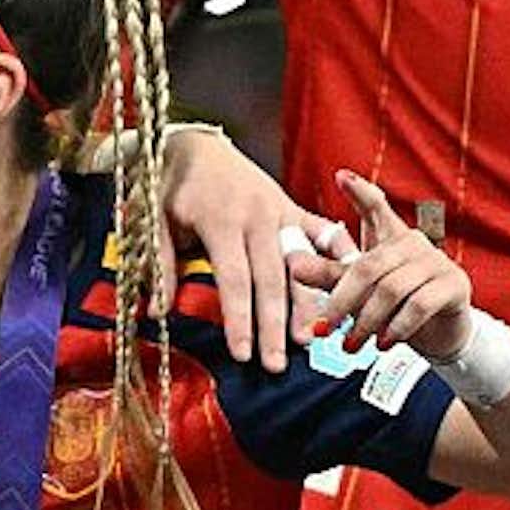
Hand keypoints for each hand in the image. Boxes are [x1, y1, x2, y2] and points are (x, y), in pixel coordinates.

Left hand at [159, 127, 336, 369]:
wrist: (195, 145)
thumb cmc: (173, 186)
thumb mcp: (156, 220)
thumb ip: (161, 264)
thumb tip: (157, 311)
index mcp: (221, 222)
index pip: (234, 280)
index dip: (239, 318)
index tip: (243, 353)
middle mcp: (257, 218)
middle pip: (270, 280)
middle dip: (274, 325)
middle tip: (278, 364)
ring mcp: (280, 211)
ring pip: (300, 263)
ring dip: (308, 302)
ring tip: (313, 338)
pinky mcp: (293, 208)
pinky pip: (320, 232)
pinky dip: (339, 254)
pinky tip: (354, 279)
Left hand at [286, 169, 474, 361]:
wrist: (439, 332)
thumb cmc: (393, 303)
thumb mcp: (358, 288)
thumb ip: (327, 275)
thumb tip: (292, 264)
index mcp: (389, 236)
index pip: (375, 207)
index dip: (360, 192)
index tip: (341, 177)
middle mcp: (413, 242)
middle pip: (368, 267)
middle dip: (341, 301)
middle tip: (324, 328)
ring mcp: (436, 262)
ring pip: (391, 289)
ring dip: (366, 321)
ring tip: (350, 343)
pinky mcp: (454, 286)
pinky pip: (419, 305)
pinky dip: (396, 327)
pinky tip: (383, 342)